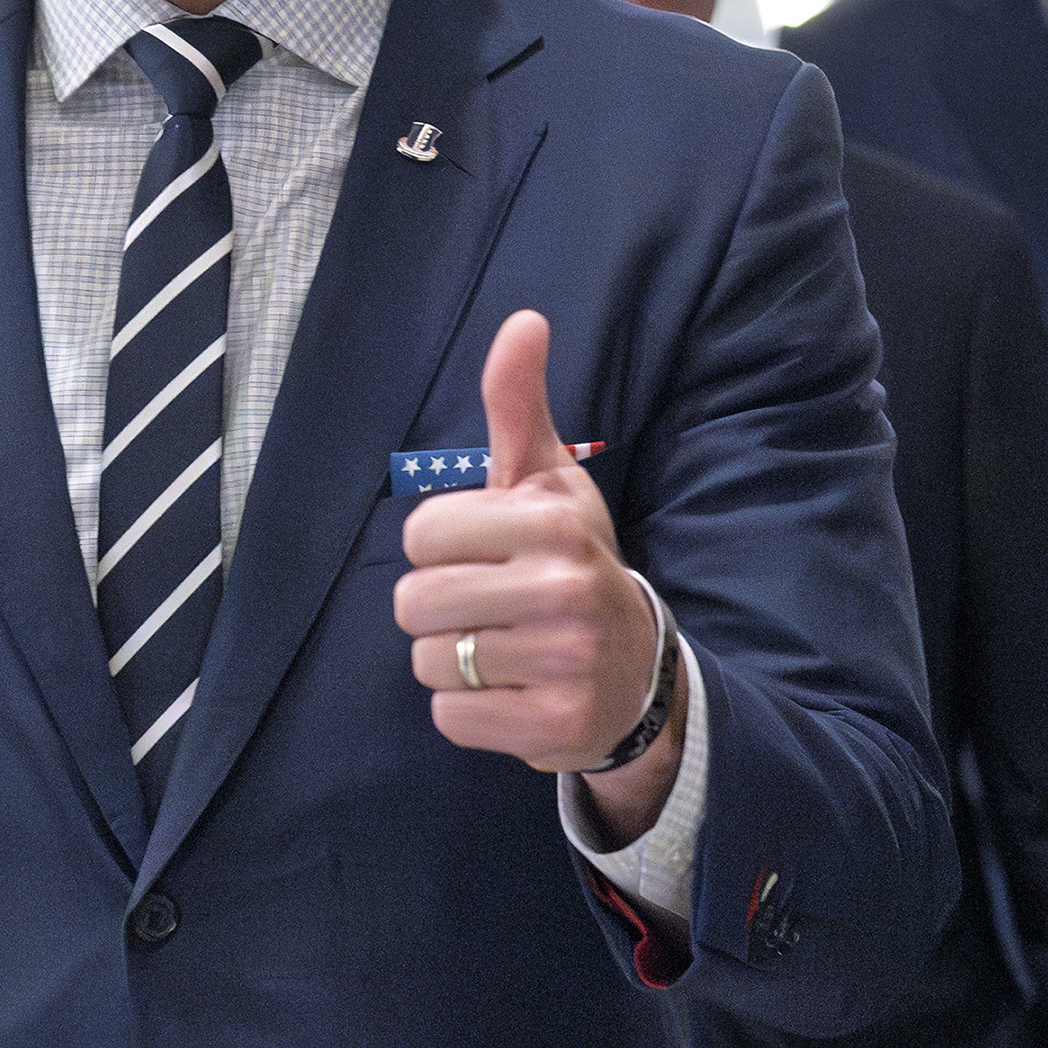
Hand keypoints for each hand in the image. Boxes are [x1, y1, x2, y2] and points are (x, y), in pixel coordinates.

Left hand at [394, 312, 677, 828]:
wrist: (634, 670)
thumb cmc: (571, 562)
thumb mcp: (549, 482)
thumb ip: (518, 405)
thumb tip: (523, 320)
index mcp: (554, 523)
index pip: (420, 535)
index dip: (440, 547)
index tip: (485, 553)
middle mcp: (564, 590)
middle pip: (413, 602)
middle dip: (437, 607)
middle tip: (488, 608)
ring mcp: (563, 664)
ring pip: (428, 662)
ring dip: (451, 661)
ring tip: (502, 649)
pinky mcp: (554, 727)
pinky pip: (449, 717)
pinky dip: (467, 711)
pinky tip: (510, 691)